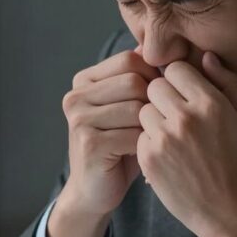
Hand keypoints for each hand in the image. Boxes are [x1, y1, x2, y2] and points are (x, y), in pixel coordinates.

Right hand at [50, 49, 158, 236]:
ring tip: (151, 139)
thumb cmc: (120, 146)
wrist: (96, 191)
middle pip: (134, 81)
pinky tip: (146, 154)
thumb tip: (160, 45)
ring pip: (136, 107)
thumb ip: (139, 77)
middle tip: (156, 125)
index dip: (153, 77)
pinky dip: (148, 145)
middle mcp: (76, 96)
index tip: (160, 101)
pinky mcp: (90, 144)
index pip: (130, 60)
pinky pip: (135, 134)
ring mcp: (79, 119)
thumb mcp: (128, 107)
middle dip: (153, 103)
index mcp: (84, 81)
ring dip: (152, 126)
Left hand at [137, 52, 236, 236]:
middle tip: (177, 116)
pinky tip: (168, 156)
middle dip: (163, 97)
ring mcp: (164, 138)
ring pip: (143, 110)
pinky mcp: (149, 158)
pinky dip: (149, 142)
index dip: (179, 80)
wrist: (230, 213)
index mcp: (210, 103)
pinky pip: (139, 135)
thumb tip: (206, 56)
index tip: (184, 94)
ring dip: (154, 119)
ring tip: (173, 137)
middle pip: (155, 86)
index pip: (176, 69)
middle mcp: (185, 117)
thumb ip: (228, 83)